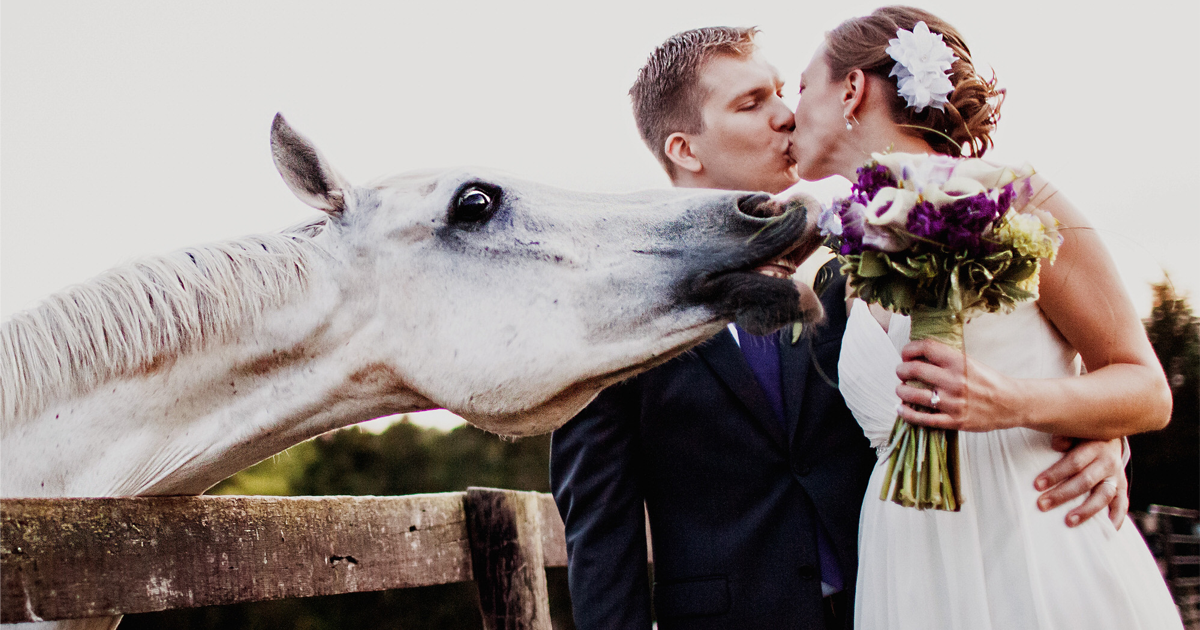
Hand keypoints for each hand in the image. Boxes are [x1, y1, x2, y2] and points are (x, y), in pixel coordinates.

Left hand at [894, 339, 1018, 431]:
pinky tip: (900, 409)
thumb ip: (945, 358)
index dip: (909, 350)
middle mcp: (954, 380)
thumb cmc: (987, 380)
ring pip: (913, 395)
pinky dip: (906, 413)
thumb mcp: (969, 362)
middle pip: (913, 370)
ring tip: (902, 390)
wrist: (1011, 403)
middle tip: (901, 373)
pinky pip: (922, 418)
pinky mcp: (954, 421)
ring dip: (901, 391)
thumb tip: (916, 354)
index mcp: (959, 362)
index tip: (905, 355)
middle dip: (901, 370)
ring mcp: (953, 402)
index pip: (925, 348)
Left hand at [1034, 436, 1127, 528]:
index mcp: (1094, 446)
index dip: (1056, 473)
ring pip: (1103, 496)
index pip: (1074, 462)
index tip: (1037, 485)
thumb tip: (1057, 445)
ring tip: (1068, 522)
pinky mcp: (1122, 486)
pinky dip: (1116, 518)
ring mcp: (1116, 476)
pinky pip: (1122, 504)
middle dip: (1062, 494)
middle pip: (1085, 481)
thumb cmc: (1081, 435)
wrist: (1108, 435)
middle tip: (1042, 505)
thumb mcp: (1074, 430)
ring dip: (1086, 510)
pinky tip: (1107, 531)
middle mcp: (1107, 462)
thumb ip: (1064, 435)